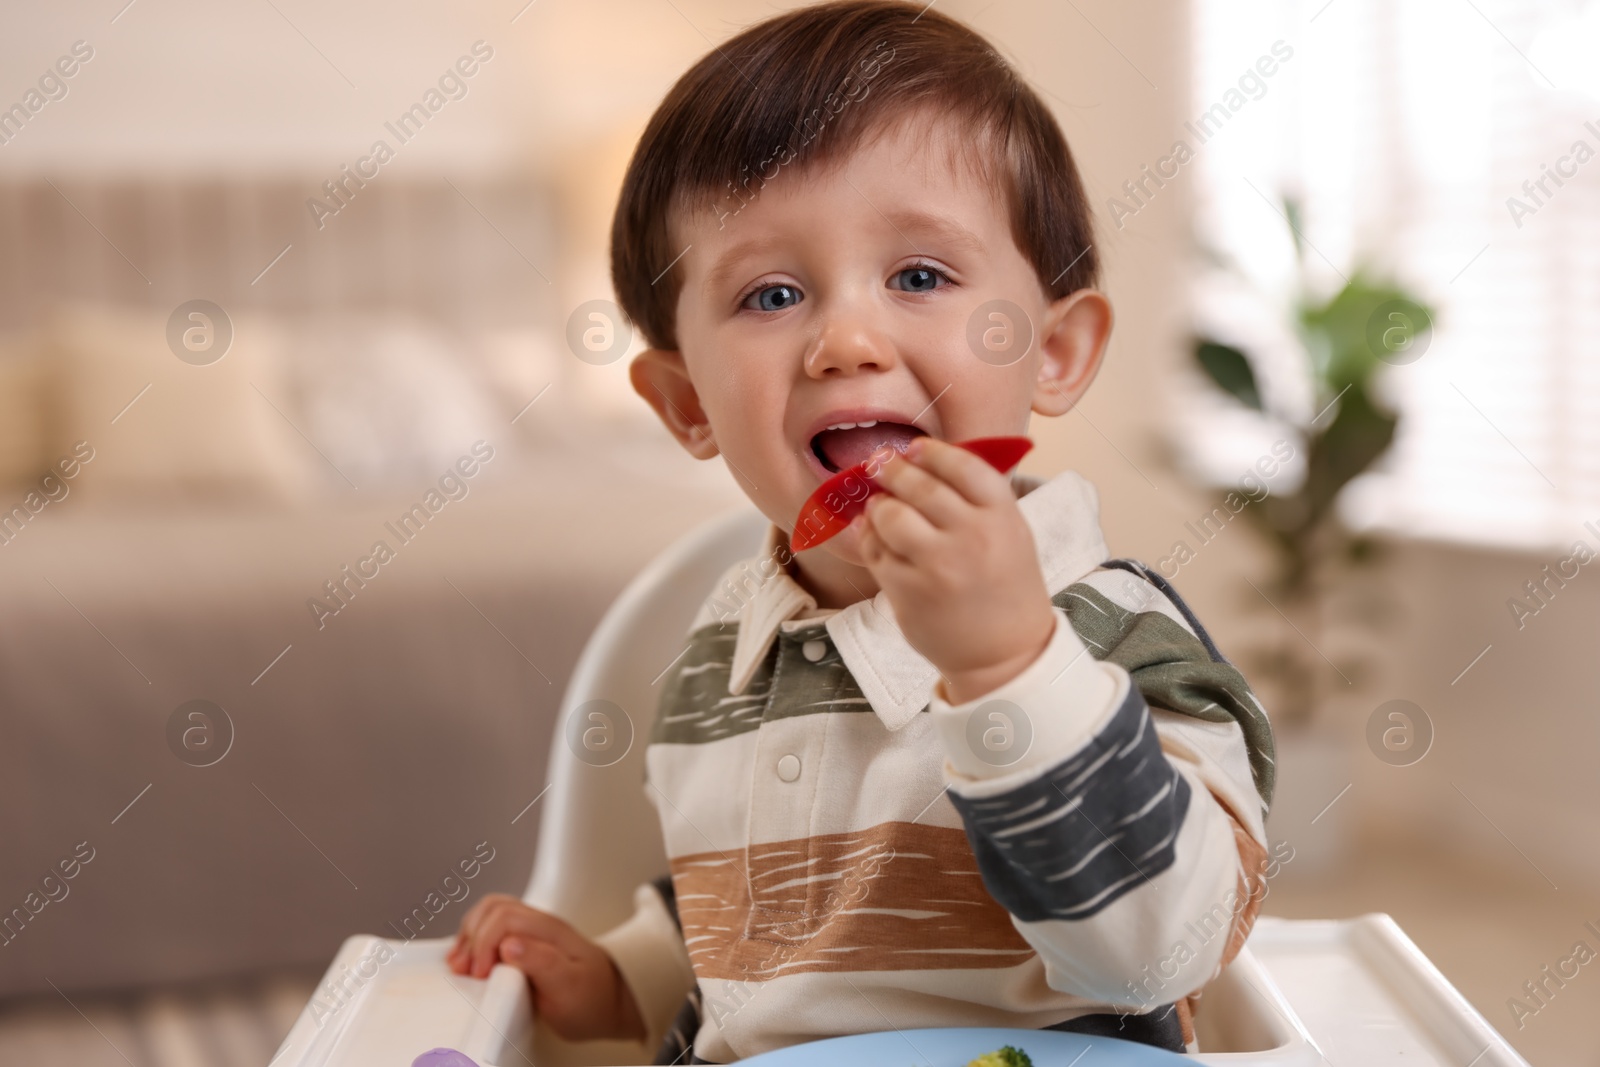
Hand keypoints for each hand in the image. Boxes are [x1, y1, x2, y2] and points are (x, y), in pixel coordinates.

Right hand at [447, 893, 645, 1043]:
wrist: (608, 1003)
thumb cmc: (592, 999)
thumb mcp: (570, 987)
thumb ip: (542, 964)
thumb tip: (509, 945)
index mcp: (549, 931)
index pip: (505, 918)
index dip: (484, 944)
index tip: (480, 974)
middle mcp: (539, 925)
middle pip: (493, 909)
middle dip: (471, 937)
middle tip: (465, 970)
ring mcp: (531, 932)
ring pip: (489, 914)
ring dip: (469, 936)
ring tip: (460, 963)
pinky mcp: (523, 943)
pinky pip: (492, 928)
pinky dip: (474, 941)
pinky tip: (468, 959)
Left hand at [853, 437, 1055, 704]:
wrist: (1006, 653)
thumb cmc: (1006, 586)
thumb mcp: (1010, 533)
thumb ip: (975, 499)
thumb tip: (920, 462)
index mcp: (1002, 517)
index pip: (962, 465)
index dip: (932, 452)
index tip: (914, 448)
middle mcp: (971, 537)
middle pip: (919, 485)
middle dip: (892, 469)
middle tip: (879, 464)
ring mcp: (937, 566)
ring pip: (890, 516)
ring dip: (878, 506)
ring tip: (879, 506)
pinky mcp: (908, 592)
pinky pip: (876, 552)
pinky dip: (870, 539)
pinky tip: (876, 537)